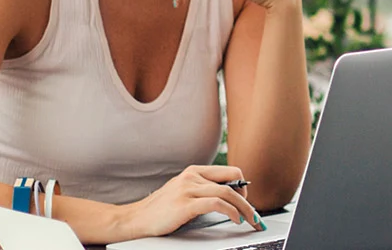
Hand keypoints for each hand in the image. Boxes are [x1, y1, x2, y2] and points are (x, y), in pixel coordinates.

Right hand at [115, 165, 264, 237]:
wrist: (137, 219)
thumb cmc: (160, 210)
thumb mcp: (183, 193)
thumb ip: (202, 190)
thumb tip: (228, 198)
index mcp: (193, 172)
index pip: (229, 171)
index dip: (243, 186)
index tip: (247, 201)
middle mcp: (192, 177)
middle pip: (232, 180)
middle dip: (248, 199)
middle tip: (254, 214)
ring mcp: (188, 189)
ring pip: (227, 192)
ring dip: (244, 208)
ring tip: (250, 219)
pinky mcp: (185, 204)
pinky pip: (217, 204)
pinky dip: (231, 212)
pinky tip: (235, 219)